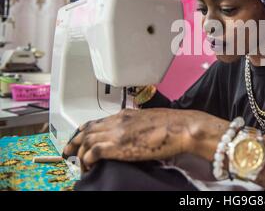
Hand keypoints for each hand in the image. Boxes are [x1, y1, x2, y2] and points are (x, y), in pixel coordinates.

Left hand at [62, 108, 217, 171]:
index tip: (79, 136)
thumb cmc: (173, 124)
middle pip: (87, 129)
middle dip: (75, 141)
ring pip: (86, 140)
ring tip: (78, 164)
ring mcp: (116, 132)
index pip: (98, 120)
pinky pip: (93, 152)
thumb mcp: (151, 120)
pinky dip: (87, 159)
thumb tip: (137, 134)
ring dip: (79, 153)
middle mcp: (118, 121)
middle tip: (67, 151)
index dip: (85, 129)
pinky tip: (88, 166)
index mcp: (126, 114)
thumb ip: (139, 126)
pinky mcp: (117, 145)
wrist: (179, 127)